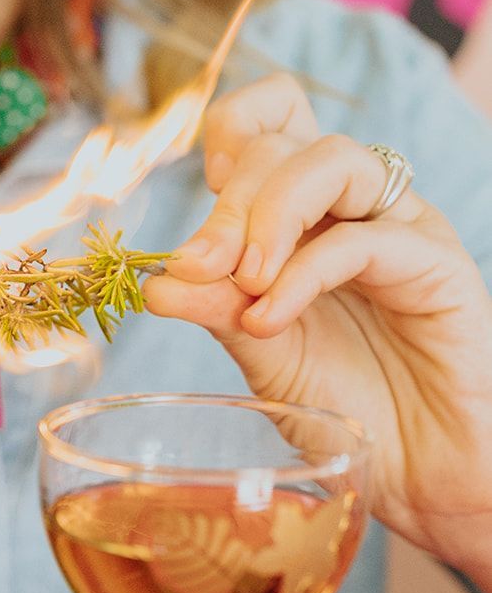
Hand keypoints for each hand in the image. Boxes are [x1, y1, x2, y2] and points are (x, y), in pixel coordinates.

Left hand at [142, 73, 491, 585]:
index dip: (226, 141)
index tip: (196, 220)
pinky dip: (303, 273)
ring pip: (334, 162)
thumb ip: (217, 313)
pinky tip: (270, 318)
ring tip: (243, 283)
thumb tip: (155, 284)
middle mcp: (355, 209)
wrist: (420, 472)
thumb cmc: (350, 408)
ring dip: (270, 214)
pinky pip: (363, 239)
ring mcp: (400, 228)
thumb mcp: (265, 357)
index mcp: (308, 215)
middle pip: (287, 143)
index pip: (271, 120)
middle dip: (229, 204)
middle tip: (198, 268)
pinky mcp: (437, 262)